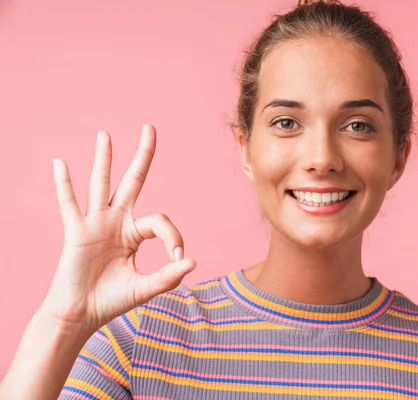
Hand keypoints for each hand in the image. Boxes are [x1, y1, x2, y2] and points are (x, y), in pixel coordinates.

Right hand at [42, 124, 195, 333]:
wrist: (81, 315)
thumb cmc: (111, 301)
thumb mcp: (145, 288)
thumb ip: (168, 276)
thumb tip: (193, 261)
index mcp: (134, 233)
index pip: (160, 222)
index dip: (174, 237)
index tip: (178, 259)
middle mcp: (117, 222)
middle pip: (132, 181)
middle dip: (143, 156)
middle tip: (150, 128)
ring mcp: (96, 224)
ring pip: (101, 184)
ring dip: (104, 160)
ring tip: (105, 135)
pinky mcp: (77, 232)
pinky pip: (69, 205)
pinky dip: (64, 185)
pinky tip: (60, 163)